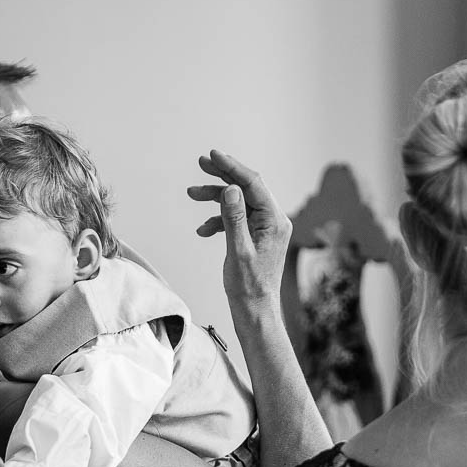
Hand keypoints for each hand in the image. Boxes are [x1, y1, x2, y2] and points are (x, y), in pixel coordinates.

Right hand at [187, 150, 292, 307]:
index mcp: (274, 220)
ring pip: (239, 202)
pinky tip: (203, 230)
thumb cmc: (248, 286)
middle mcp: (273, 220)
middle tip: (201, 164)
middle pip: (247, 188)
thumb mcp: (238, 251)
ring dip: (215, 198)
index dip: (232, 167)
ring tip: (192, 194)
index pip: (253, 184)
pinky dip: (218, 219)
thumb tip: (230, 189)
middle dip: (223, 175)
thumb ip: (234, 218)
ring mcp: (265, 227)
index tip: (213, 155)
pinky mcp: (256, 236)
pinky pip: (237, 218)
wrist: (254, 310)